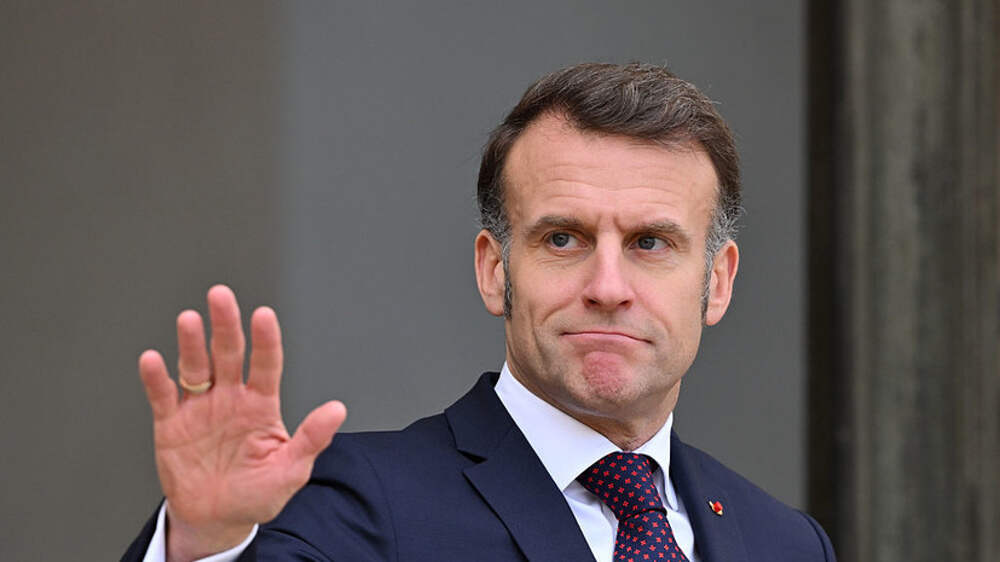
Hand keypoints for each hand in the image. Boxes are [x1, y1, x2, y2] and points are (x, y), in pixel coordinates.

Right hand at [138, 285, 345, 560]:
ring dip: (191, 344)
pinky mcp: (171, 424)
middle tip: (221, 296)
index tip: (264, 315)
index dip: (265, 340)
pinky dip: (156, 379)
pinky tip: (153, 360)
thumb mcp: (290, 470)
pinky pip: (163, 397)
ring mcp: (200, 408)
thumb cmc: (257, 492)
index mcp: (261, 405)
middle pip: (228, 355)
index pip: (266, 365)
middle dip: (225, 325)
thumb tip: (339, 410)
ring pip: (195, 368)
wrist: (216, 519)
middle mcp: (230, 398)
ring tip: (189, 320)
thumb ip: (311, 439)